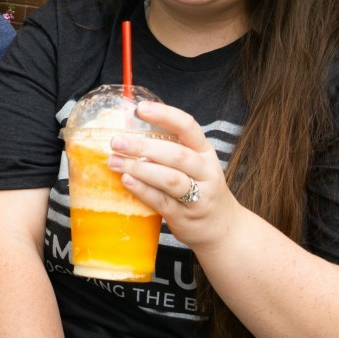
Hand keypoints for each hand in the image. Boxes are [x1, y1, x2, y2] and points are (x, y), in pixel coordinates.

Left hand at [105, 101, 239, 251]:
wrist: (223, 229)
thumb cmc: (200, 190)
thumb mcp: (195, 166)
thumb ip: (170, 151)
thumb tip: (129, 134)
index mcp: (205, 153)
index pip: (188, 127)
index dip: (165, 115)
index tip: (141, 108)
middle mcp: (205, 172)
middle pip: (176, 154)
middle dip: (144, 146)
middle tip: (116, 142)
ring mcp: (199, 196)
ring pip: (170, 179)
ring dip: (140, 169)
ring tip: (115, 162)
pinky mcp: (186, 216)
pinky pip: (162, 201)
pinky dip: (143, 190)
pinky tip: (126, 182)